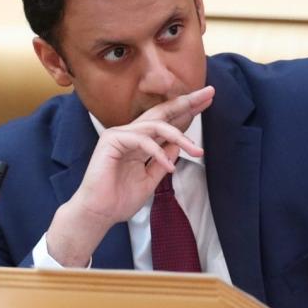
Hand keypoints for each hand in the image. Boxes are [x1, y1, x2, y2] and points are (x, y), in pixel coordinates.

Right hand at [45, 86, 214, 265]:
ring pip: (155, 125)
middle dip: (187, 103)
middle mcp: (130, 133)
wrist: (99, 214)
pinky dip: (158, 153)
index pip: (166, 121)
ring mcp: (119, 135)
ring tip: (196, 151)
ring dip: (180, 136)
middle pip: (162, 112)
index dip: (187, 112)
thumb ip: (163, 161)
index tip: (208, 102)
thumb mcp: (150, 180)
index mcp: (139, 142)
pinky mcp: (111, 140)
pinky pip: (142, 140)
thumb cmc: (120, 199)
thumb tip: (179, 144)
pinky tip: (169, 167)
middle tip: (208, 93)